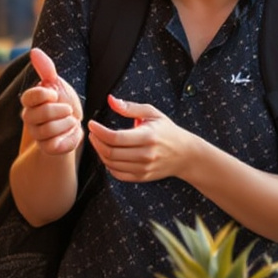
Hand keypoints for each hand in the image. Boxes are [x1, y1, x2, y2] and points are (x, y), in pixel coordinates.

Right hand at [20, 51, 84, 155]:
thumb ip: (46, 69)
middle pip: (44, 113)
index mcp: (29, 101)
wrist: (70, 128)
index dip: (46, 95)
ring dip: (68, 123)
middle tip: (68, 109)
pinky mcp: (46, 148)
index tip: (56, 95)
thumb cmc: (63, 103)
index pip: (30, 97)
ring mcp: (36, 134)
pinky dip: (70, 137)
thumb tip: (34, 51)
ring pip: (50, 129)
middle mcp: (28, 118)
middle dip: (63, 109)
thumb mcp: (58, 84)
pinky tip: (71, 132)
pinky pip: (56, 144)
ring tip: (71, 120)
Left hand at [88, 97, 207, 184]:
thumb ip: (130, 107)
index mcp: (147, 137)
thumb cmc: (168, 131)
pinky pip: (118, 174)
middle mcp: (145, 155)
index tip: (91, 124)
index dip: (99, 131)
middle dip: (96, 142)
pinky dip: (109, 165)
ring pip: (111, 164)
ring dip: (100, 153)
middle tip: (92, 133)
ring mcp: (144, 168)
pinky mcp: (142, 177)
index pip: (115, 137)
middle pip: (110, 152)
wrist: (186, 154)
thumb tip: (110, 100)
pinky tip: (108, 155)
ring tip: (99, 142)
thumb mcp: (152, 114)